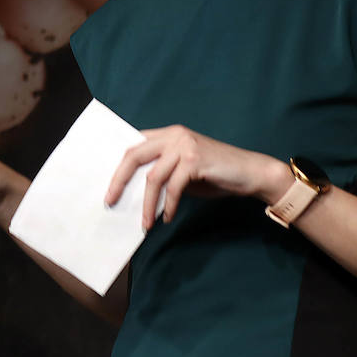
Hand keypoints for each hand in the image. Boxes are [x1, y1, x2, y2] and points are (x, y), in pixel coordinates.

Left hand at [103, 126, 287, 229]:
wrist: (250, 172)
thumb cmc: (215, 174)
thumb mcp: (183, 171)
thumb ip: (162, 173)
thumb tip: (133, 192)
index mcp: (168, 134)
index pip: (134, 144)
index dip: (117, 163)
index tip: (106, 183)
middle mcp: (174, 135)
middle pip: (134, 155)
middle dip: (119, 180)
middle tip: (110, 201)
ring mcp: (185, 145)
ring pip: (153, 176)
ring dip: (146, 203)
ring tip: (145, 222)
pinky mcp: (195, 159)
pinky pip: (173, 187)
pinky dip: (168, 205)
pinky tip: (168, 217)